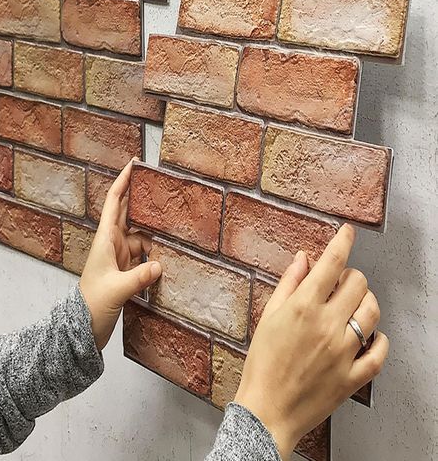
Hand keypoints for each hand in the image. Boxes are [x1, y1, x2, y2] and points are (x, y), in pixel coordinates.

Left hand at [80, 159, 161, 350]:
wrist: (82, 330)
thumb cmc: (91, 306)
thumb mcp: (116, 290)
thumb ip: (138, 278)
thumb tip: (159, 265)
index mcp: (105, 239)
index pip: (116, 202)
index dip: (124, 181)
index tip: (135, 164)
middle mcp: (113, 243)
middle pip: (131, 214)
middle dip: (145, 202)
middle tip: (165, 190)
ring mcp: (121, 257)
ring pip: (142, 236)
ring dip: (155, 234)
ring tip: (175, 229)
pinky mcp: (127, 271)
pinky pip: (145, 255)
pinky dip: (156, 254)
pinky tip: (168, 256)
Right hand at [235, 224, 388, 459]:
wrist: (267, 410)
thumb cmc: (262, 364)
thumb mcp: (269, 316)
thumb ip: (289, 284)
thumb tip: (303, 258)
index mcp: (303, 307)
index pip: (332, 263)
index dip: (342, 241)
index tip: (348, 231)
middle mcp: (327, 325)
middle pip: (357, 283)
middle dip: (350, 275)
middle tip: (339, 283)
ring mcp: (344, 351)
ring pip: (372, 311)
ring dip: (365, 302)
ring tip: (352, 307)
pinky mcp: (353, 376)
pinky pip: (380, 351)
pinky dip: (378, 339)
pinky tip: (367, 336)